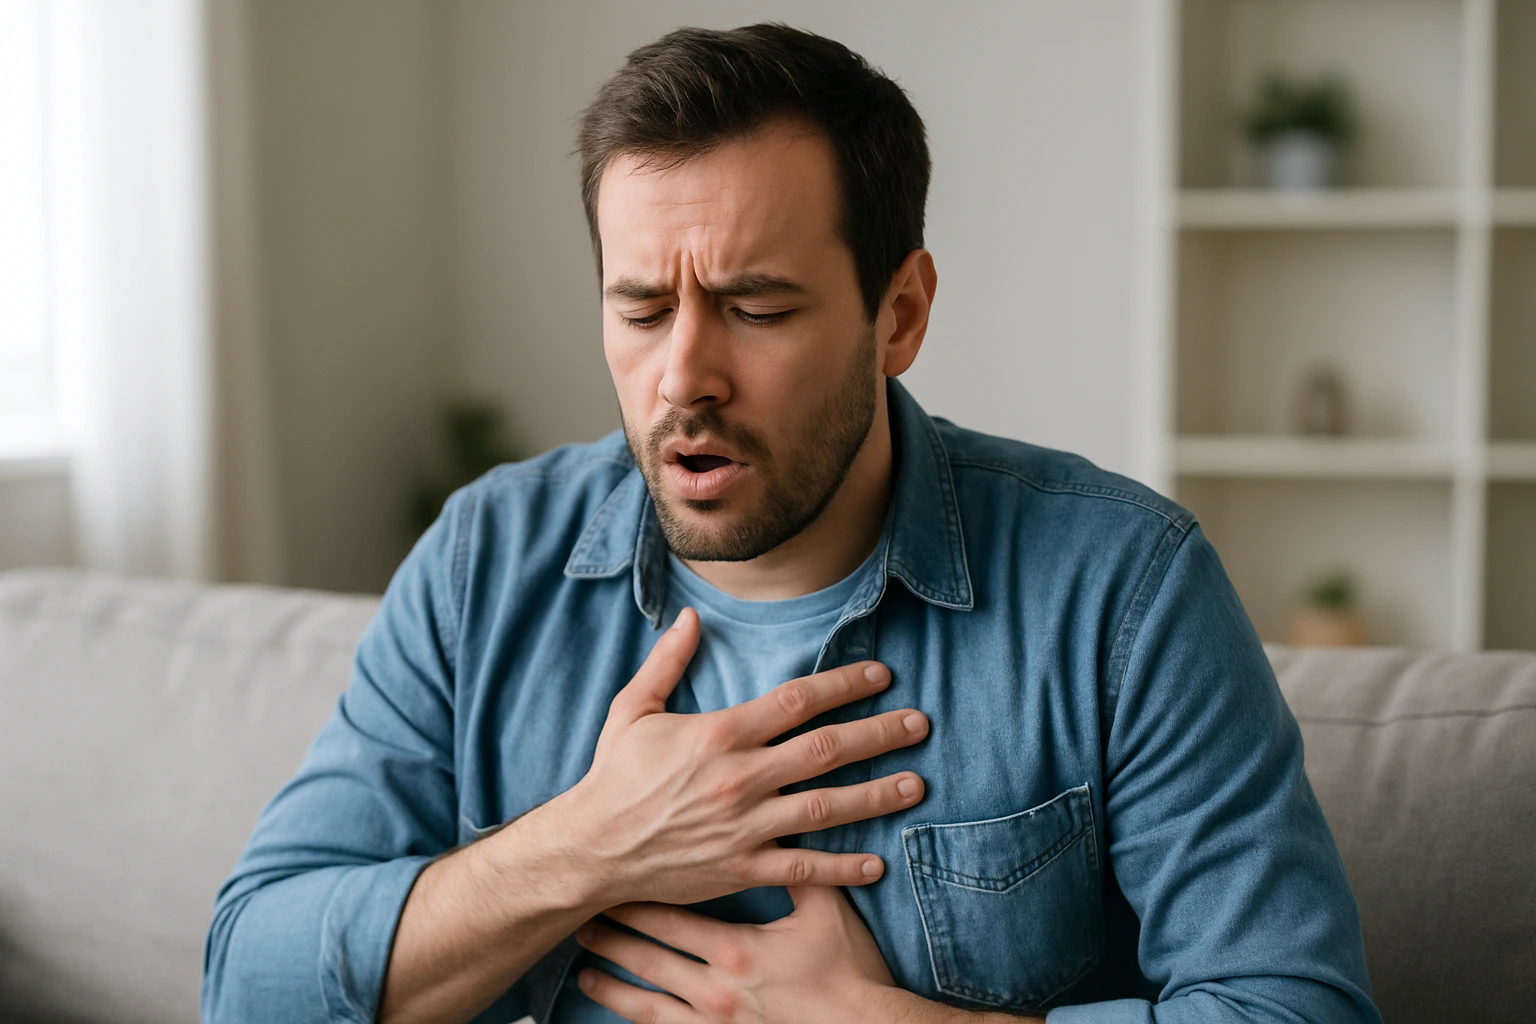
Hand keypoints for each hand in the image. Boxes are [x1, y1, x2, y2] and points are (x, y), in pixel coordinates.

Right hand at [556, 607, 928, 908]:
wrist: (590, 849)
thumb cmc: (613, 776)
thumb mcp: (633, 709)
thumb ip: (667, 662)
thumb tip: (690, 617)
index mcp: (719, 733)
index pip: (797, 701)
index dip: (844, 684)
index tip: (881, 675)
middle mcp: (740, 777)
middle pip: (825, 749)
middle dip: (879, 734)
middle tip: (920, 723)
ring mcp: (744, 826)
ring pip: (826, 808)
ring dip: (877, 796)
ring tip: (917, 784)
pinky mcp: (740, 869)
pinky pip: (802, 869)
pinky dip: (842, 869)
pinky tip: (877, 864)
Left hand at [574, 886, 896, 1023]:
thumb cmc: (849, 971)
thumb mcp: (827, 911)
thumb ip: (801, 866)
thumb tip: (785, 819)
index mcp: (735, 949)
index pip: (669, 918)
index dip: (635, 901)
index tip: (607, 884)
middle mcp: (715, 989)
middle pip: (648, 958)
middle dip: (612, 938)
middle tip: (580, 919)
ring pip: (648, 1004)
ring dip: (614, 984)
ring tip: (585, 970)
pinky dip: (638, 1021)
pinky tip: (620, 1014)